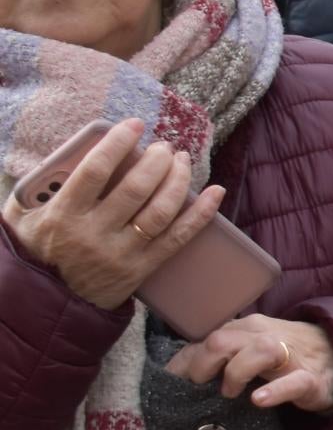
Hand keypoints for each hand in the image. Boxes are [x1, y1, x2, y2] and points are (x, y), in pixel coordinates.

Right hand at [2, 120, 223, 310]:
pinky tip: (215, 192)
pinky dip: (201, 214)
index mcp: (63, 216)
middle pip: (135, 189)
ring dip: (178, 180)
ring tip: (180, 159)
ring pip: (160, 210)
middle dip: (156, 161)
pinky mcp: (141, 269)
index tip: (134, 125)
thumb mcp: (22, 217)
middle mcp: (93, 234)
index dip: (117, 144)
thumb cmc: (35, 251)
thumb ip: (38, 187)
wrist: (46, 304)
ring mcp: (120, 253)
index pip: (94, 171)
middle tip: (163, 146)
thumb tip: (66, 153)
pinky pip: (178, 238)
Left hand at [165, 313, 332, 415]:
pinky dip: (274, 390)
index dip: (183, 363)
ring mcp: (291, 356)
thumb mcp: (251, 349)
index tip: (170, 385)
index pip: (207, 338)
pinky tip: (258, 400)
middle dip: (202, 366)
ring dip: (235, 372)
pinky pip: (293, 382)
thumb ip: (220, 355)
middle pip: (223, 341)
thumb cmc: (287, 356)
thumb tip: (178, 369)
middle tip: (199, 389)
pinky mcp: (311, 379)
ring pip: (258, 350)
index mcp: (248, 329)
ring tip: (230, 393)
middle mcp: (266, 336)